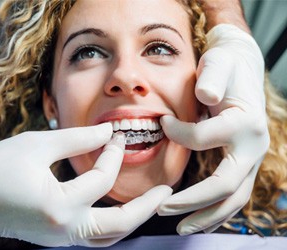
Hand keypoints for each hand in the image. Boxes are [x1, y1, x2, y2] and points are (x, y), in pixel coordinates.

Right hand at [0, 123, 171, 248]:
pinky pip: (92, 235)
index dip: (111, 152)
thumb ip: (76, 139)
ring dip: (131, 219)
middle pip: (119, 225)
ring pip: (108, 237)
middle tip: (166, 191)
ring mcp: (60, 239)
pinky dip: (110, 222)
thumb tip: (106, 131)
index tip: (115, 133)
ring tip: (149, 202)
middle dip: (146, 207)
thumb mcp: (36, 144)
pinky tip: (117, 205)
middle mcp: (64, 230)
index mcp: (60, 205)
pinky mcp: (55, 238)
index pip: (101, 178)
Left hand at [157, 24, 269, 234]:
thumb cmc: (225, 66)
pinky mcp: (243, 163)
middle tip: (161, 209)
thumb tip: (206, 97)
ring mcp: (251, 158)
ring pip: (233, 199)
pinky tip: (196, 218)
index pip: (203, 140)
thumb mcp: (218, 63)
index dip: (177, 134)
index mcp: (245, 123)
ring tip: (181, 228)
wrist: (242, 67)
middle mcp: (254, 146)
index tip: (161, 123)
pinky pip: (232, 194)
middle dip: (192, 202)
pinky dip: (215, 210)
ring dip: (206, 216)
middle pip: (225, 186)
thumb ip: (213, 78)